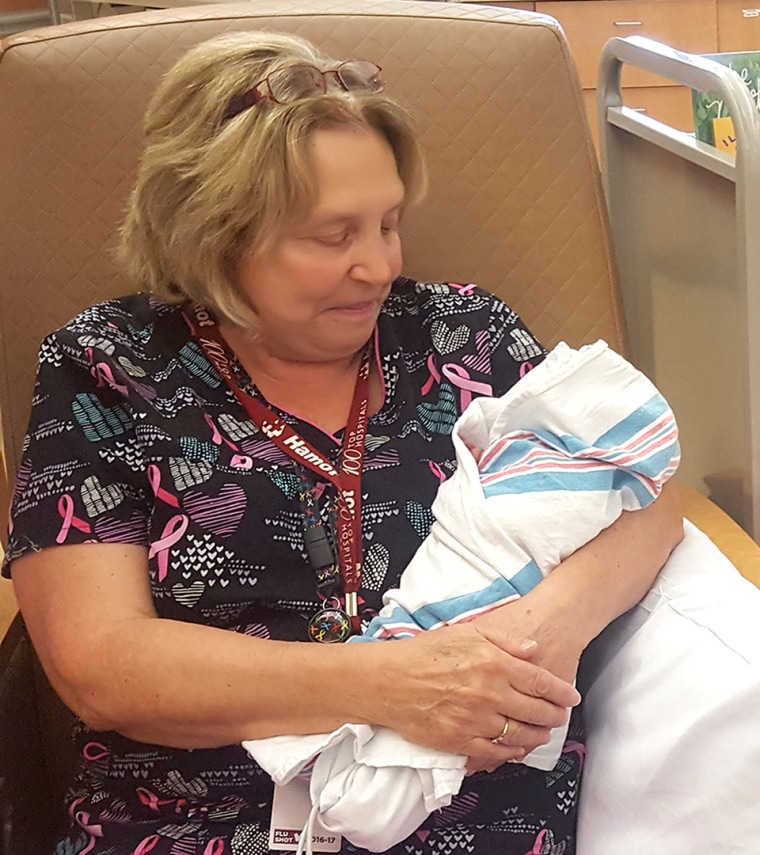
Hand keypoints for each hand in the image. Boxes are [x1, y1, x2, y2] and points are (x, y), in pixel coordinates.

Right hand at [369, 622, 579, 764]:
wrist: (390, 680)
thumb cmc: (424, 653)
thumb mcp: (467, 631)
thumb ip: (504, 639)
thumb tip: (532, 649)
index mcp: (493, 663)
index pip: (541, 681)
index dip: (561, 692)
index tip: (570, 696)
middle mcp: (490, 693)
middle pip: (538, 711)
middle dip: (555, 715)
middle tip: (560, 716)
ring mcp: (477, 720)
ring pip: (522, 734)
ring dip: (539, 736)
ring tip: (543, 733)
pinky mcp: (462, 741)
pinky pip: (497, 752)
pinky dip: (512, 752)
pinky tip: (517, 748)